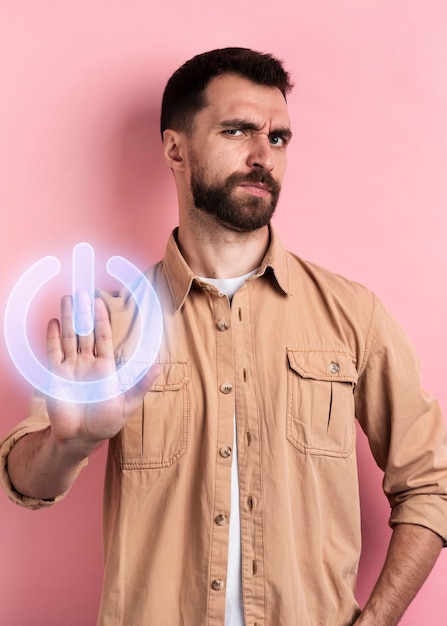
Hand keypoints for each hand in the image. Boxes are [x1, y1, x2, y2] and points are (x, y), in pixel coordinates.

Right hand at [45, 292, 159, 450]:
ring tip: (68, 299)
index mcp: (105, 366)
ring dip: (69, 319)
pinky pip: (53, 352)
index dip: (101, 319)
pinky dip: (52, 337)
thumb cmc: (105, 423)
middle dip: (82, 313)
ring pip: (69, 337)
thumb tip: (158, 368)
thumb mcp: (127, 404)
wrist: (80, 438)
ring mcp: (71, 367)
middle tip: (80, 291)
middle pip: (84, 332)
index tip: (99, 301)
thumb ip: (140, 385)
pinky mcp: (56, 375)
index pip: (103, 336)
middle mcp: (87, 362)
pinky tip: (54, 322)